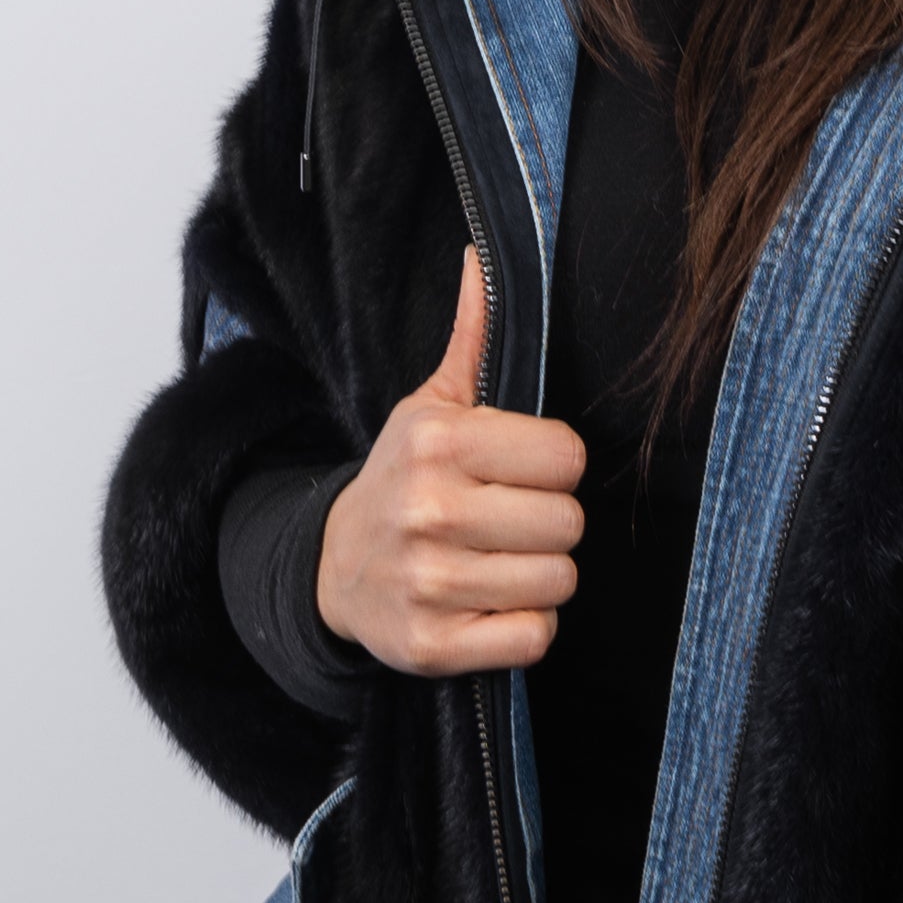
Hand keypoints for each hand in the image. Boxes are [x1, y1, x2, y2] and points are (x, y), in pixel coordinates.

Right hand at [317, 251, 585, 674]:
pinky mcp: (433, 645)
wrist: (333, 570)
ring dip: (538, 577)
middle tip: (507, 522)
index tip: (520, 473)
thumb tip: (483, 257)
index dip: (553, 468)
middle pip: (568, 524)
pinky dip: (521, 627)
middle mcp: (429, 510)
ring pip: (557, 582)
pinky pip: (534, 638)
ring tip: (497, 561)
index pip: (567, 458)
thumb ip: (473, 340)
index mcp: (438, 442)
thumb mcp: (428, 408)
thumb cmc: (404, 480)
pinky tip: (487, 603)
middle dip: (549, 525)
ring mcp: (429, 583)